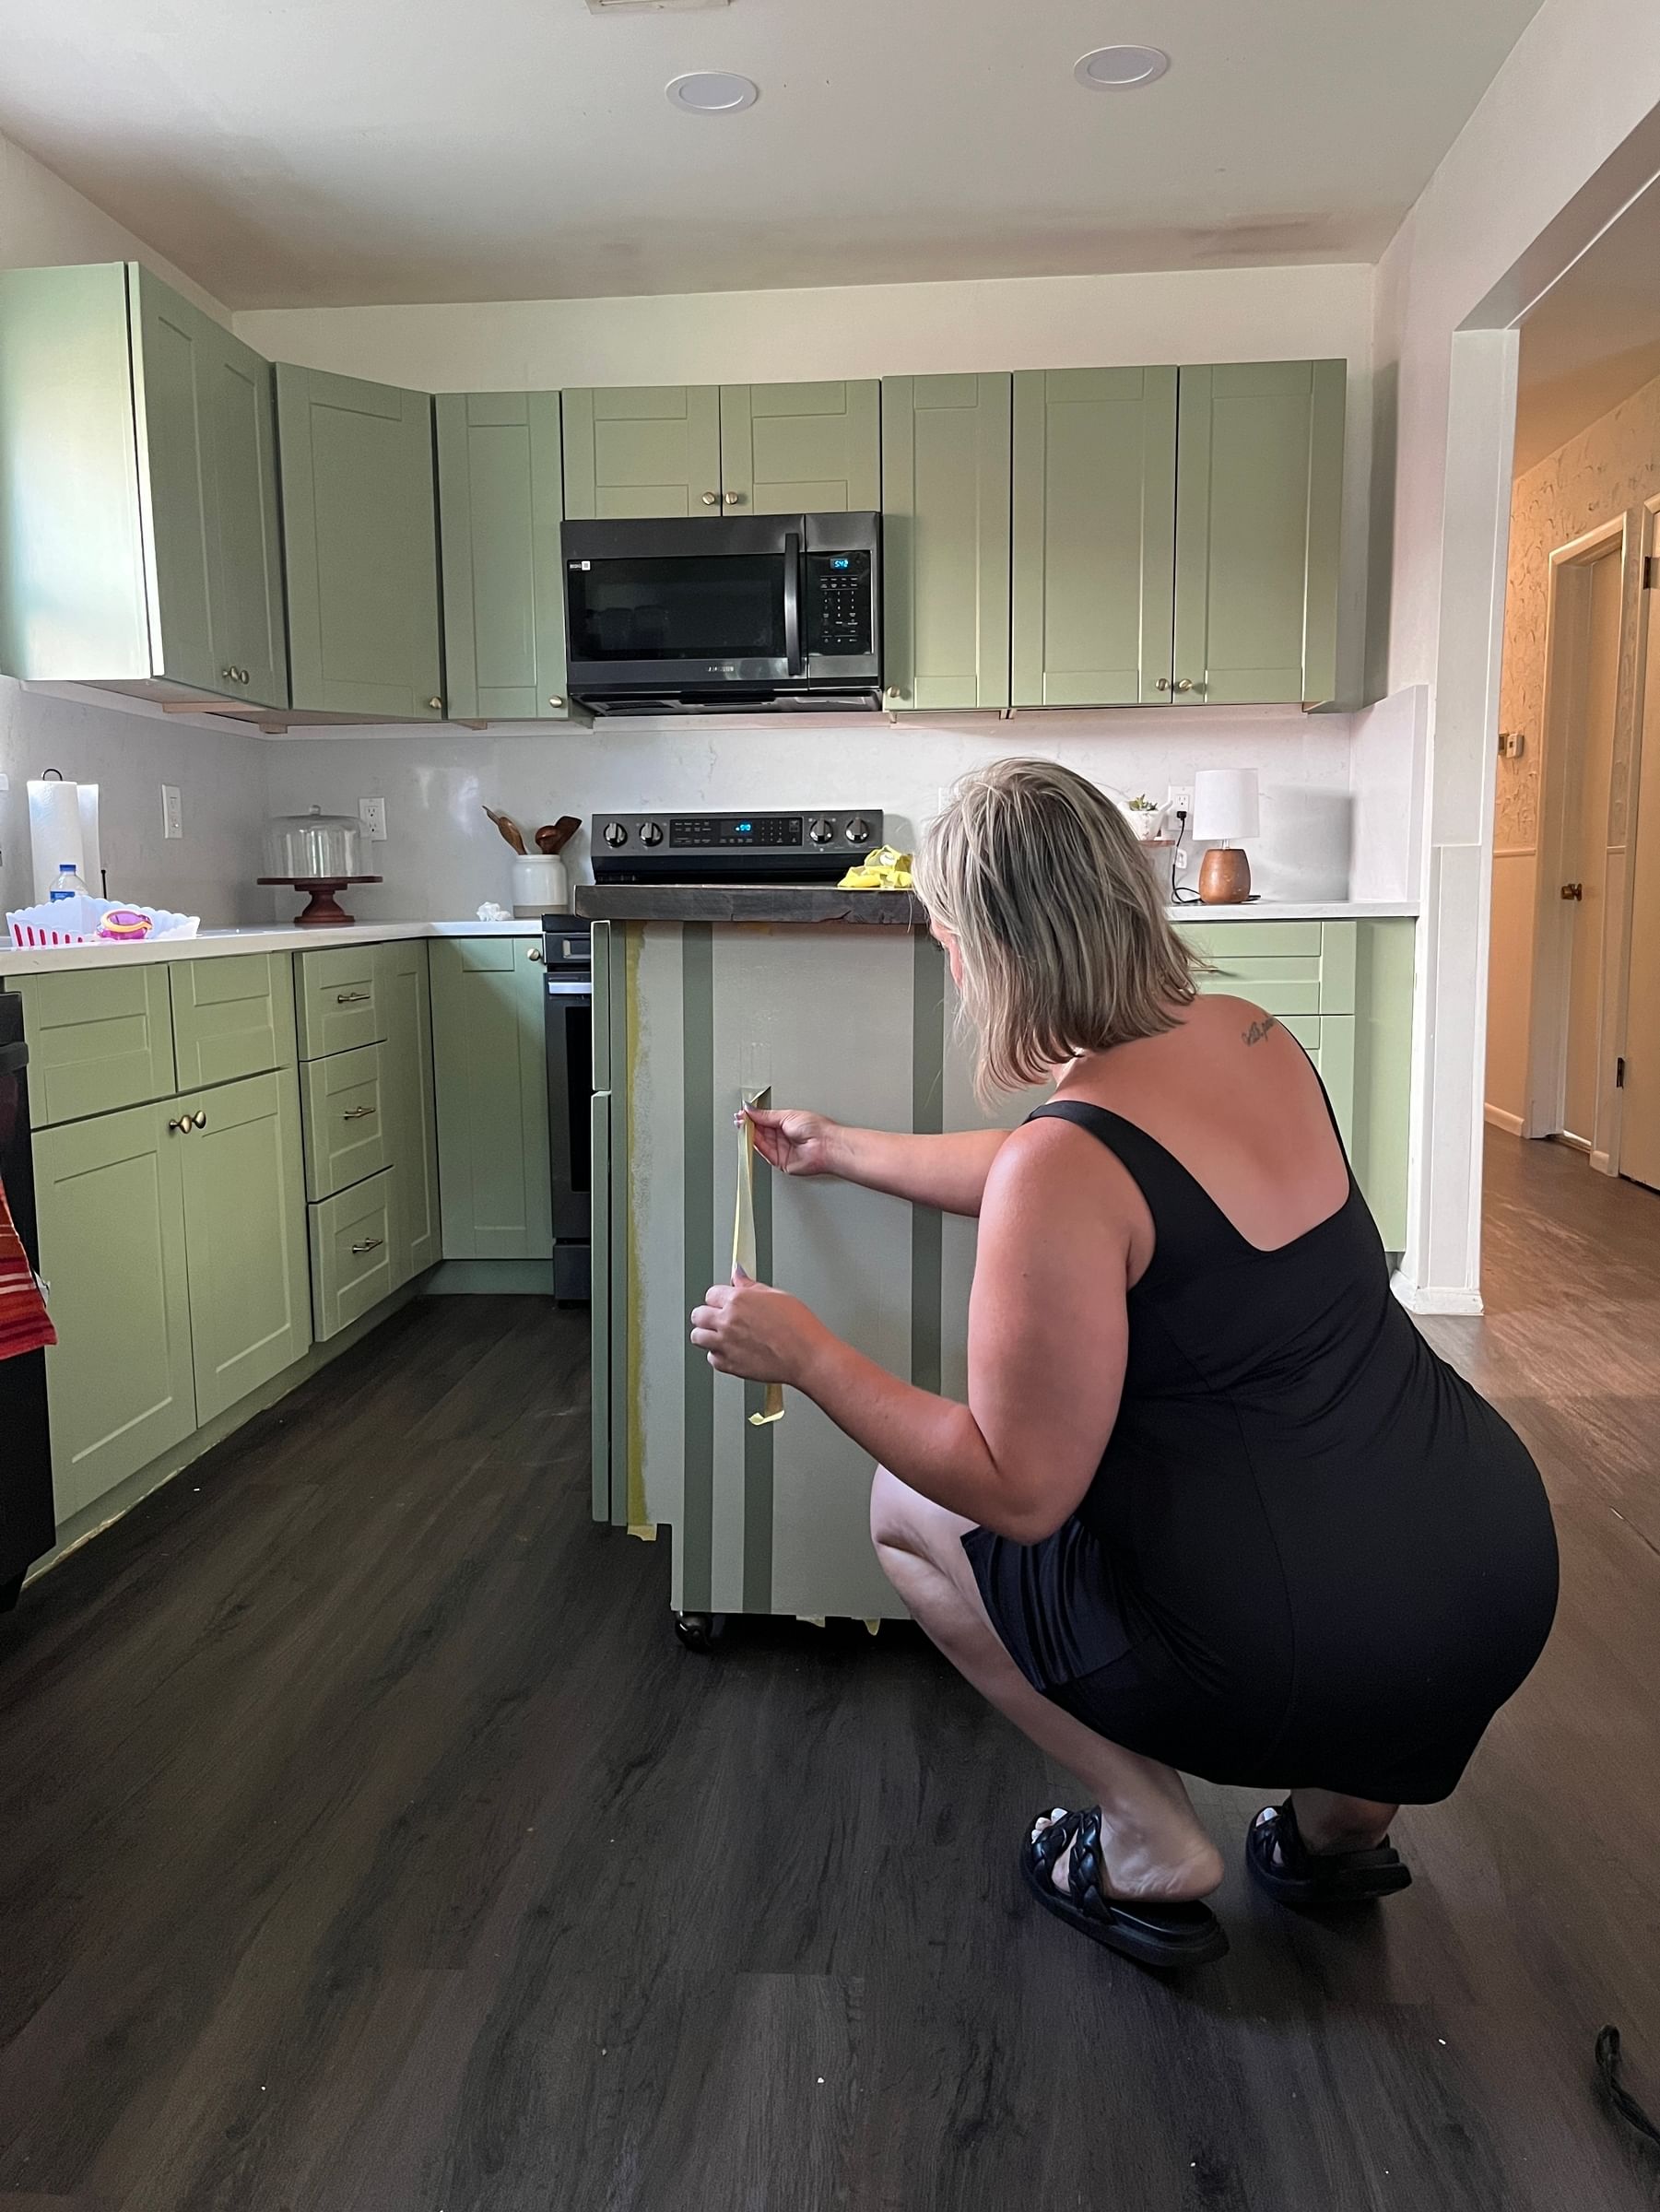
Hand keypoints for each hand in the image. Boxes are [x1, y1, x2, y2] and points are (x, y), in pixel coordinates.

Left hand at [690, 1269, 826, 1384]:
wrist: (806, 1356)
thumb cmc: (799, 1328)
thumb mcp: (777, 1296)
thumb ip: (751, 1286)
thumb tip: (738, 1274)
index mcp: (738, 1300)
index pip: (711, 1294)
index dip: (719, 1298)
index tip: (725, 1302)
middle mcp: (727, 1321)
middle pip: (698, 1315)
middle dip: (707, 1315)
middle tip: (719, 1318)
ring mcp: (725, 1344)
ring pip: (697, 1337)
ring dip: (707, 1335)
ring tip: (721, 1335)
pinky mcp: (728, 1365)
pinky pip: (711, 1359)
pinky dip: (718, 1356)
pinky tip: (732, 1351)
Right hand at [743, 1105, 839, 1177]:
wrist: (825, 1146)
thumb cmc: (816, 1129)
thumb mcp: (787, 1115)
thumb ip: (766, 1115)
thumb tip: (751, 1109)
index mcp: (788, 1122)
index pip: (765, 1119)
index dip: (753, 1116)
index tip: (742, 1113)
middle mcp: (784, 1135)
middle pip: (761, 1130)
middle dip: (749, 1124)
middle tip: (739, 1119)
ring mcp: (781, 1148)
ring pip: (760, 1141)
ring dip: (750, 1134)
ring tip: (742, 1126)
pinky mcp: (780, 1161)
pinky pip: (764, 1152)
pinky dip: (754, 1145)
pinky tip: (749, 1137)